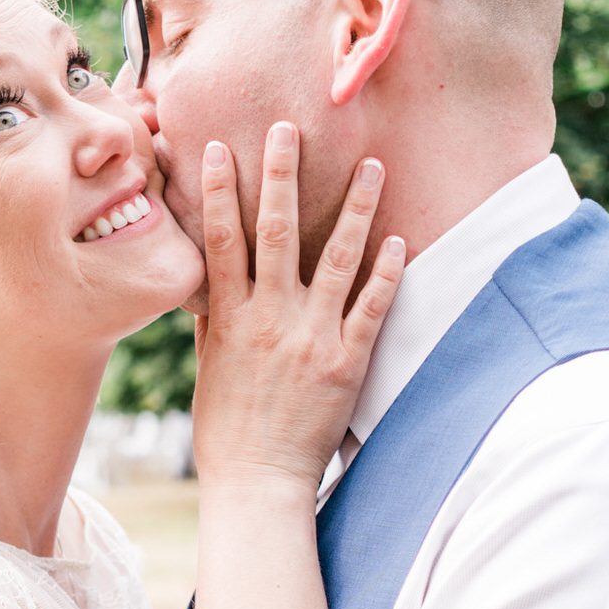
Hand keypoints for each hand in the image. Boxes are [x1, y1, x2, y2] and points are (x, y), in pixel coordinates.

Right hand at [189, 123, 402, 490]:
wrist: (257, 480)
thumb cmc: (227, 429)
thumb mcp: (209, 367)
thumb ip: (216, 319)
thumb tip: (212, 281)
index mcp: (230, 318)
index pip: (222, 240)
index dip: (219, 191)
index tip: (219, 148)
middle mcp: (270, 319)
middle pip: (277, 232)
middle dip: (283, 175)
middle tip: (288, 128)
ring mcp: (311, 338)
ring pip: (337, 259)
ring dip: (357, 208)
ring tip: (373, 167)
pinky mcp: (347, 362)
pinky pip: (372, 307)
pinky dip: (387, 273)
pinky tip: (399, 240)